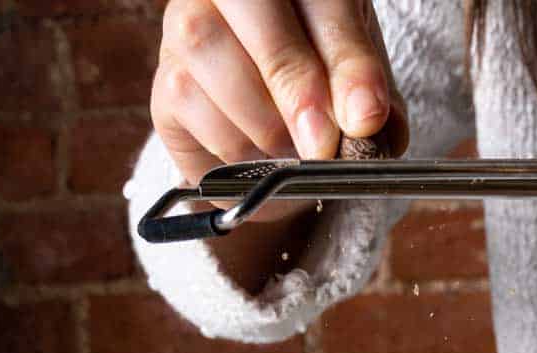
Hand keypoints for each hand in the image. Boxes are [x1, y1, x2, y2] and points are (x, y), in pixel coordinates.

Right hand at [153, 0, 408, 181]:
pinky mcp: (166, 79)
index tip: (365, 116)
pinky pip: (190, 103)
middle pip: (254, 5)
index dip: (344, 58)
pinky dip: (231, 145)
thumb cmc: (325, 104)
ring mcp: (189, 23)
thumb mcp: (361, 97)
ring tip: (290, 151)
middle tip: (323, 143)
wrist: (282, 151)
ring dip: (263, 124)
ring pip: (214, 56)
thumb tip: (365, 119)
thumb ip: (370, 101)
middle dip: (294, 83)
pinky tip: (254, 154)